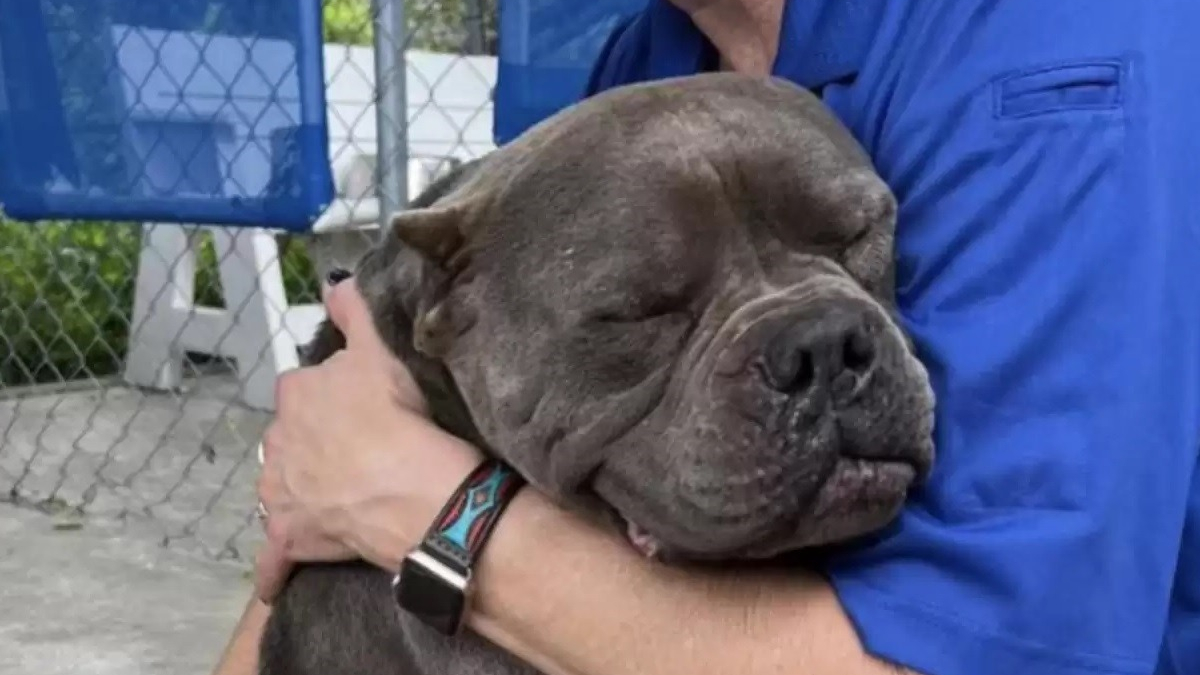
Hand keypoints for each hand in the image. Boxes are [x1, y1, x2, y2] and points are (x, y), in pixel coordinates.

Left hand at [254, 275, 482, 602]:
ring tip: (335, 497)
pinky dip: (274, 570)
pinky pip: (274, 559)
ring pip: (279, 489)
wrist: (411, 491)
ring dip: (297, 493)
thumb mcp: (382, 350)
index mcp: (296, 394)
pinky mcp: (290, 539)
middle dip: (314, 444)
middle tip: (358, 451)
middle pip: (292, 438)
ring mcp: (279, 493)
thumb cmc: (398, 419)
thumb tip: (336, 283)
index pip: (306, 388)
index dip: (335, 396)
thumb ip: (356, 313)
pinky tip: (276, 579)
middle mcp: (277, 441)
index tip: (362, 406)